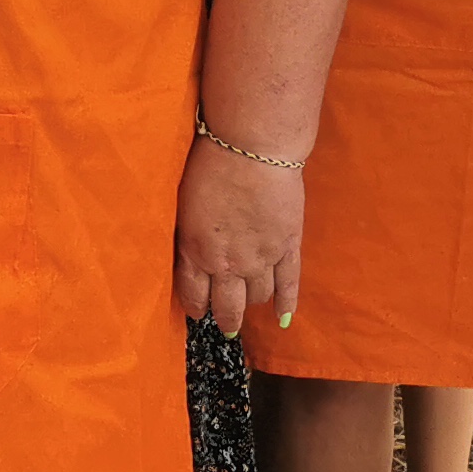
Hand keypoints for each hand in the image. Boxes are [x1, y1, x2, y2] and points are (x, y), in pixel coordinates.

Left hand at [174, 134, 304, 336]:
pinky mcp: (288, 248)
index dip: (196, 307)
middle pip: (228, 308)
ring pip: (258, 297)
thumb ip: (188, 238)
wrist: (251, 149)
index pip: (194, 296)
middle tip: (225, 322)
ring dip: (251, 303)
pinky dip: (286, 304)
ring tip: (249, 303)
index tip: (198, 310)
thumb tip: (190, 255)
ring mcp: (261, 259)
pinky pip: (288, 285)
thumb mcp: (184, 206)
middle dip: (225, 318)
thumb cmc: (210, 167)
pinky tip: (282, 317)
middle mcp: (228, 265)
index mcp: (197, 253)